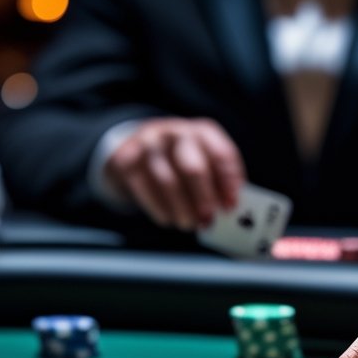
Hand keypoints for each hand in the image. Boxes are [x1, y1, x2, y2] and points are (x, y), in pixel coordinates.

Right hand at [104, 117, 244, 230]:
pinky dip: (159, 208)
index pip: (221, 153)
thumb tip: (230, 207)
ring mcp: (148, 144)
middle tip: (208, 220)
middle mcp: (175, 132)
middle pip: (193, 167)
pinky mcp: (126, 159)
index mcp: (202, 132)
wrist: (135, 149)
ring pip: (168, 181)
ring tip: (188, 225)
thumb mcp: (202, 161)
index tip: (230, 206)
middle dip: (203, 198)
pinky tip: (168, 220)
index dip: (228, 182)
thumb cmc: (179, 162)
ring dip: (181, 209)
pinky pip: (145, 188)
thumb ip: (217, 181)